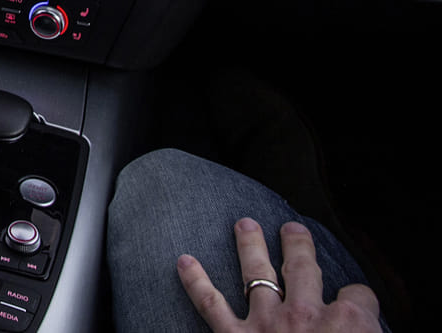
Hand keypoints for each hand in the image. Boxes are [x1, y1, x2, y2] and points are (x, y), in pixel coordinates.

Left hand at [178, 218, 379, 331]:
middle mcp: (306, 313)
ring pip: (257, 272)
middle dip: (297, 245)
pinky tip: (183, 262)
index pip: (358, 295)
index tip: (356, 300)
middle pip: (304, 268)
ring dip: (250, 246)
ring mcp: (267, 322)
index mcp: (349, 323)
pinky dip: (194, 281)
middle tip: (291, 228)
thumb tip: (365, 329)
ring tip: (244, 224)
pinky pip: (210, 304)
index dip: (359, 298)